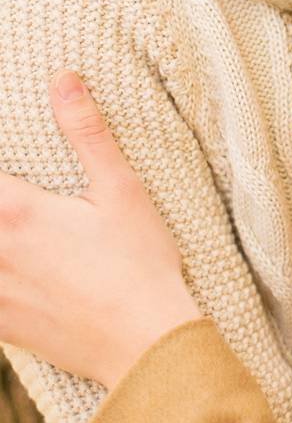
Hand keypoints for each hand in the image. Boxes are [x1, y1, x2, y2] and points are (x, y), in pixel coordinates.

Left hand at [0, 71, 200, 388]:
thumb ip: (86, 132)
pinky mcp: (0, 324)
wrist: (144, 344)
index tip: (9, 184)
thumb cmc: (139, 264)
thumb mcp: (121, 190)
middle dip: (0, 206)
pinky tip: (13, 274)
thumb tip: (63, 78)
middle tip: (14, 210)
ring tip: (14, 240)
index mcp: (17, 211)